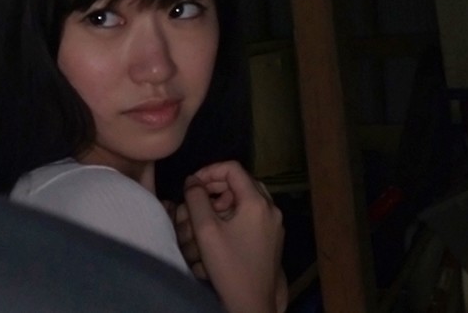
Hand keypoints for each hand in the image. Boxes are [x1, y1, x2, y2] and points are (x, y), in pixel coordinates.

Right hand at [182, 161, 286, 312]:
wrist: (252, 302)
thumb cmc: (228, 266)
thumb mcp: (206, 230)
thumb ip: (196, 199)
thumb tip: (192, 181)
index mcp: (257, 202)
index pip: (232, 168)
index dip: (209, 171)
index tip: (192, 185)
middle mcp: (271, 208)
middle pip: (242, 180)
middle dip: (217, 185)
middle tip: (198, 199)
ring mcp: (275, 223)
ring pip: (248, 196)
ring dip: (226, 199)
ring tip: (208, 215)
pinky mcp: (274, 236)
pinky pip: (254, 211)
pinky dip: (236, 211)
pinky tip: (222, 228)